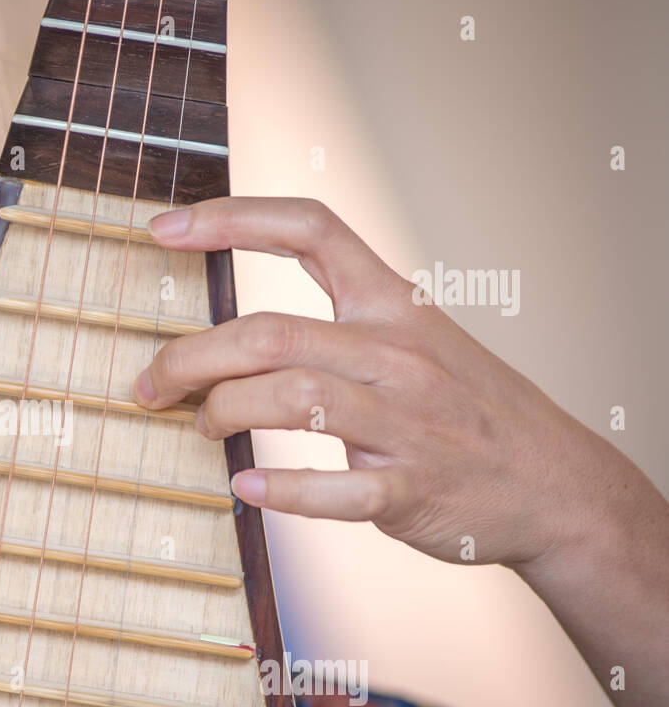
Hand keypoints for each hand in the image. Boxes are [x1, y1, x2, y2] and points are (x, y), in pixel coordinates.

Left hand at [133, 197, 623, 570]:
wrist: (558, 485)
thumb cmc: (469, 409)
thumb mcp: (419, 340)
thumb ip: (339, 327)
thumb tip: (238, 337)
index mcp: (395, 305)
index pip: (310, 229)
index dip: (230, 218)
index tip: (162, 226)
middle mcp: (398, 353)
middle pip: (270, 331)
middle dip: (190, 357)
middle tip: (149, 384)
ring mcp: (406, 422)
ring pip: (292, 397)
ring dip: (223, 413)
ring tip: (203, 427)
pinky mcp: (409, 489)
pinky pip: (335, 488)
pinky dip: (283, 489)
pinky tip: (248, 486)